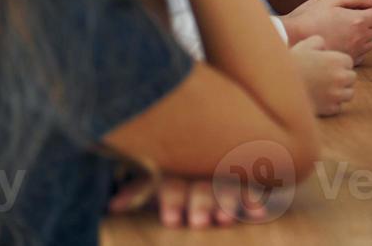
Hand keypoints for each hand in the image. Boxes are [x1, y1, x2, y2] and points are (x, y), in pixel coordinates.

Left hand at [109, 173, 270, 227]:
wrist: (206, 149)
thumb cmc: (174, 175)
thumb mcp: (154, 181)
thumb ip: (138, 191)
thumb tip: (114, 205)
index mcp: (176, 171)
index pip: (172, 183)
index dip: (172, 200)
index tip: (170, 220)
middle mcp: (201, 170)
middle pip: (201, 185)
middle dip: (201, 202)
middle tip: (199, 222)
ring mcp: (225, 173)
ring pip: (227, 185)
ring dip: (228, 201)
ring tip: (226, 220)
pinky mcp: (246, 179)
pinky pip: (252, 187)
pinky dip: (254, 200)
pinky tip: (257, 214)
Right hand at [282, 0, 371, 64]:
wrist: (291, 38)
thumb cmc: (309, 17)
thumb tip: (371, 0)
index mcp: (358, 21)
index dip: (370, 10)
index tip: (359, 9)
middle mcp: (359, 39)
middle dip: (368, 22)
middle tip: (350, 18)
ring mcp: (353, 52)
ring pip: (370, 43)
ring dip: (363, 36)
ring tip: (346, 30)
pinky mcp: (345, 62)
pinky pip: (360, 55)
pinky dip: (356, 48)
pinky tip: (342, 42)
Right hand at [290, 35, 357, 116]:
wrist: (279, 86)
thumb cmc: (292, 63)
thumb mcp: (305, 44)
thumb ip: (319, 41)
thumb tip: (324, 46)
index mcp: (337, 60)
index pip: (348, 62)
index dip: (338, 64)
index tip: (328, 66)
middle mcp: (341, 77)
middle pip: (351, 78)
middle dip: (342, 78)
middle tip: (328, 78)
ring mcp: (336, 94)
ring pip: (349, 94)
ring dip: (340, 92)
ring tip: (327, 90)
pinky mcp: (329, 108)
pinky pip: (338, 107)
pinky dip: (332, 105)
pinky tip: (321, 99)